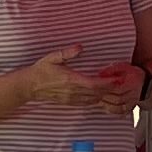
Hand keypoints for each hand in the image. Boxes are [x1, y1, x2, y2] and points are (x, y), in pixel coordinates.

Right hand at [18, 51, 137, 112]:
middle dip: (110, 89)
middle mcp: (73, 91)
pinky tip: (101, 96)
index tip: (116, 79)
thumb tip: (80, 47)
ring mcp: (71, 98)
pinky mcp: (69, 102)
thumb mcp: (53, 57)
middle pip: (97, 93)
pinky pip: (87, 103)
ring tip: (114, 89)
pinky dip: (96, 100)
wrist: (29, 86)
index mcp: (70, 80)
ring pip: (93, 100)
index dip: (106, 83)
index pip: (93, 84)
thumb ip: (67, 53)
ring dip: (104, 95)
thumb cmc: (41, 70)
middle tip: (121, 84)